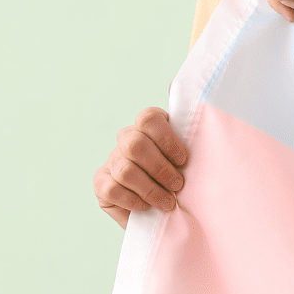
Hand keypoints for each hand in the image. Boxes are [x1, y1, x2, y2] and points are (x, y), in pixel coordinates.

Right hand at [92, 107, 188, 228]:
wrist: (167, 209)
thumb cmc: (181, 177)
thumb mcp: (192, 155)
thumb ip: (188, 124)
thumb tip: (174, 84)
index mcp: (148, 126)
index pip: (148, 118)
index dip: (167, 139)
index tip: (184, 160)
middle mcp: (126, 139)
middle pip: (135, 144)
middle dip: (160, 168)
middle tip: (178, 185)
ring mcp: (111, 160)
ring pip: (125, 169)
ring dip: (151, 189)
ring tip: (168, 202)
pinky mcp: (101, 183)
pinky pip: (112, 189)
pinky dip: (133, 200)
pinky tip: (146, 206)